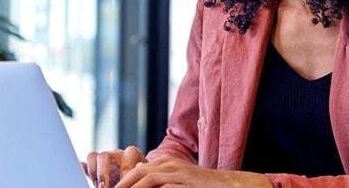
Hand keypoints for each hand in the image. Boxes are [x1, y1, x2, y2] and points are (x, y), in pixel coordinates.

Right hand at [82, 146, 146, 187]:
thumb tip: (138, 166)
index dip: (124, 171)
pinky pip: (84, 164)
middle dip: (102, 173)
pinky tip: (82, 180)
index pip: (126, 155)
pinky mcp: (95, 167)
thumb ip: (139, 171)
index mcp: (131, 154)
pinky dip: (83, 171)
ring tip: (97, 187)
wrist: (137, 179)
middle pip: (104, 155)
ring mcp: (104, 160)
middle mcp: (116, 154)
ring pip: (92, 156)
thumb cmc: (142, 178)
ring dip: (93, 173)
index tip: (124, 184)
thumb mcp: (143, 175)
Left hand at [114, 155, 271, 187]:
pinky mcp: (183, 177)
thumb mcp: (179, 184)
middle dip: (121, 185)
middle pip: (136, 172)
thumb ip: (163, 182)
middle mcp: (168, 163)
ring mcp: (176, 169)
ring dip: (128, 187)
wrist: (228, 186)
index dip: (122, 183)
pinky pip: (159, 182)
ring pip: (144, 176)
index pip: (136, 171)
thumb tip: (141, 176)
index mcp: (165, 164)